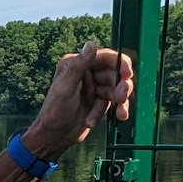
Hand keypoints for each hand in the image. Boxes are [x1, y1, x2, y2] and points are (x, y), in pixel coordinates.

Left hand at [28, 41, 134, 157]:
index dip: (120, 63)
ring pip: (117, 88)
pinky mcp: (99, 101)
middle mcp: (86, 73)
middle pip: (114, 73)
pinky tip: (118, 117)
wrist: (55, 137)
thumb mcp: (66, 87)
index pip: (104, 57)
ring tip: (120, 112)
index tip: (127, 74)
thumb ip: (79, 66)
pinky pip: (115, 102)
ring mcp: (94, 87)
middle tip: (121, 97)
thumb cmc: (55, 112)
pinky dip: (117, 110)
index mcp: (76, 64)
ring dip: (119, 99)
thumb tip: (91, 44)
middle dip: (120, 86)